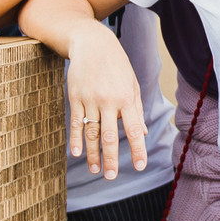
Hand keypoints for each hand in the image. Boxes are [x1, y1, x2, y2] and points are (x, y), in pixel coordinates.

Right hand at [64, 24, 146, 178]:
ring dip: (92, 154)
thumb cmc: (117, 65)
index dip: (138, 149)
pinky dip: (75, 139)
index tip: (140, 166)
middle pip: (110, 136)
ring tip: (96, 170)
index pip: (134, 129)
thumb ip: (137, 109)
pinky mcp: (75, 98)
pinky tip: (76, 153)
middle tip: (111, 177)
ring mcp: (90, 100)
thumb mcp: (132, 84)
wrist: (92, 44)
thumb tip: (144, 133)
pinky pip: (76, 122)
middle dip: (111, 158)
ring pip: (91, 132)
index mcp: (127, 98)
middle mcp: (109, 101)